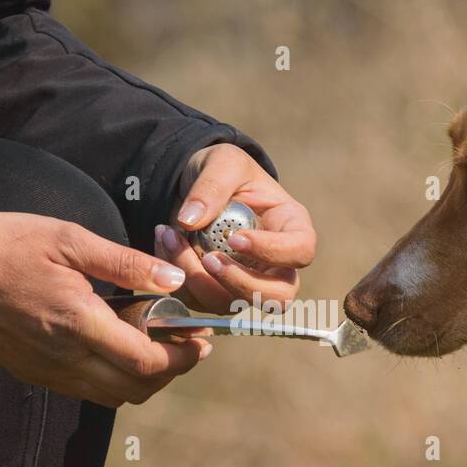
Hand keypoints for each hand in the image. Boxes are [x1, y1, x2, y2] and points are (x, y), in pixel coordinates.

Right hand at [0, 212, 209, 407]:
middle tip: (190, 345)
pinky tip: (122, 351)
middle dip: (172, 371)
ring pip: (114, 396)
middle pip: (136, 388)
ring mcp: (49, 371)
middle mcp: (65, 357)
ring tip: (160, 348)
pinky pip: (88, 392)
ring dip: (144, 380)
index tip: (200, 339)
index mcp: (78, 322)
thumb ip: (126, 263)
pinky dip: (115, 380)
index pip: (145, 361)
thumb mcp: (71, 240)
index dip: (181, 357)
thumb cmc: (11, 245)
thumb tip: (174, 280)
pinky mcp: (36, 374)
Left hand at [154, 143, 315, 312]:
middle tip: (209, 259)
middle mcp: (276, 263)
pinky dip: (178, 278)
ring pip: (233, 304)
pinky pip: (200, 301)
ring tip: (171, 238)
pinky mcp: (218, 292)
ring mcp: (248, 282)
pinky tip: (166, 243)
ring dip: (197, 279)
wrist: (194, 185)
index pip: (300, 251)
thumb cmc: (223, 171)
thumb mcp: (222, 162)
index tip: (235, 238)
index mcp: (290, 226)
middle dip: (240, 284)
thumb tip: (190, 221)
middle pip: (278, 296)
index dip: (273, 252)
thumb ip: (212, 186)